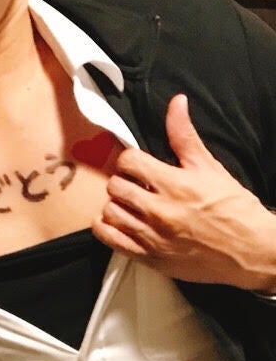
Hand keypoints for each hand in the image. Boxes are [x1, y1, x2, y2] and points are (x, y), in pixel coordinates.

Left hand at [93, 93, 275, 291]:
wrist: (253, 252)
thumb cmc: (234, 208)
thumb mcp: (211, 168)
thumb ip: (185, 136)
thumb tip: (176, 102)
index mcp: (174, 185)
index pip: (128, 161)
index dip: (131, 160)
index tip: (140, 166)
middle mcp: (160, 211)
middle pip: (115, 186)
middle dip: (124, 181)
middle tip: (137, 185)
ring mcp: (153, 237)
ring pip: (110, 211)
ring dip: (117, 204)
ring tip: (132, 203)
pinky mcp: (150, 258)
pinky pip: (108, 238)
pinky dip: (106, 227)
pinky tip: (119, 221)